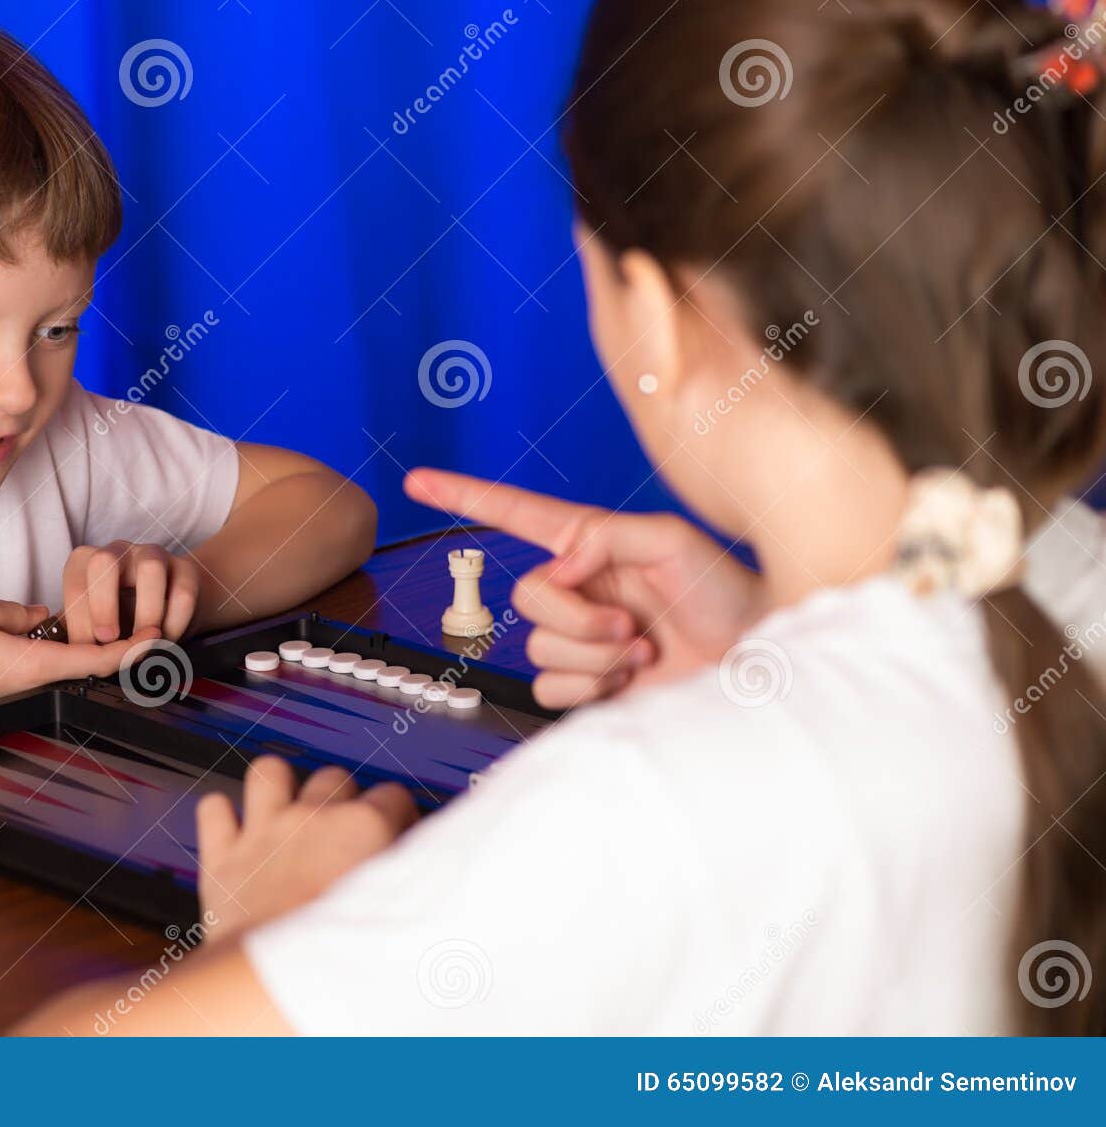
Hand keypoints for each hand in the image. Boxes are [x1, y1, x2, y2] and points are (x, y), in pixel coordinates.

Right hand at [0, 596, 155, 714]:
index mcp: (37, 664)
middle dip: (122, 650)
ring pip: (69, 669)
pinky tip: (72, 638)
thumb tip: (43, 617)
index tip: (159, 637)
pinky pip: (46, 671)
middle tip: (150, 628)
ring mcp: (23, 689)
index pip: (98, 659)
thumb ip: (23, 611)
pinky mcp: (9, 690)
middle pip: (90, 668)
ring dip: (94, 652)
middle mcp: (36, 682)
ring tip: (121, 629)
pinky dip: (66, 656)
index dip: (133, 649)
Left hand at [61, 541, 200, 643]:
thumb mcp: (97, 620)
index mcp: (88, 562)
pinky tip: (167, 639)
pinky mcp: (186, 568)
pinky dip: (175, 621)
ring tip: (144, 642)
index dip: (77, 618)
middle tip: (108, 639)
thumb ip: (85, 632)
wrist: (169, 605)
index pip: (75, 582)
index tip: (85, 648)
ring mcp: (153, 555)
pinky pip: (183, 592)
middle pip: (104, 562)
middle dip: (103, 604)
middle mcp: (119, 551)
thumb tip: (73, 658)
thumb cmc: (124, 614)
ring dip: (146, 611)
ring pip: (150, 569)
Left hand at [195, 757, 417, 943]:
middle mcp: (313, 819)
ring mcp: (264, 832)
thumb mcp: (403, 913)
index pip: (393, 795)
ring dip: (277, 787)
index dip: (396, 815)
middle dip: (340, 799)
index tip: (394, 833)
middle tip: (343, 831)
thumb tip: (424, 872)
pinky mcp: (224, 856)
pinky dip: (220, 816)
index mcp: (364, 829)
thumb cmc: (341, 960)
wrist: (277, 985)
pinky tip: (232, 827)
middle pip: (334, 778)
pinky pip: (213, 810)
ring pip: (269, 772)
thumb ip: (411, 878)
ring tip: (286, 807)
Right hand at [406, 468, 765, 707]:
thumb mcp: (669, 541)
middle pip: (524, 597)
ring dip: (594, 656)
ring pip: (537, 648)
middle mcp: (576, 591)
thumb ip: (604, 537)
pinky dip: (590, 689)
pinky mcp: (583, 687)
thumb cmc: (727, 593)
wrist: (753, 662)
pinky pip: (548, 689)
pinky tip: (629, 683)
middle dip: (577, 618)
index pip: (514, 515)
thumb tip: (557, 567)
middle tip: (630, 628)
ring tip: (643, 653)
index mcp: (589, 546)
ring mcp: (577, 641)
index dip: (463, 496)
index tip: (416, 481)